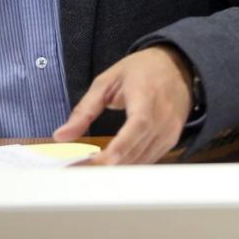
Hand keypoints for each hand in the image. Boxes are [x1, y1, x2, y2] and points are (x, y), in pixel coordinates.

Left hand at [53, 45, 193, 164]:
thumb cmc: (141, 70)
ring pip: (140, 161)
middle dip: (105, 166)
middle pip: (136, 151)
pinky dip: (128, 165)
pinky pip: (147, 160)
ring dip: (115, 170)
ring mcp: (170, 132)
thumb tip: (61, 136)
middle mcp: (163, 117)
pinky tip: (110, 164)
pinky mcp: (170, 141)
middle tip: (76, 171)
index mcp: (147, 97)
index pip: (137, 127)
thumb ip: (84, 109)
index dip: (119, 148)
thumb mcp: (107, 81)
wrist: (177, 66)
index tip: (95, 162)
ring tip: (87, 171)